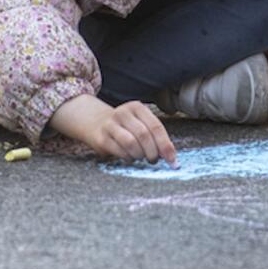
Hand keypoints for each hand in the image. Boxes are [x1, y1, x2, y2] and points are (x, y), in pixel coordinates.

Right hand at [49, 93, 177, 164]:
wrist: (94, 122)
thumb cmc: (124, 127)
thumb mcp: (139, 123)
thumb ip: (154, 135)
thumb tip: (170, 156)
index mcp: (137, 107)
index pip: (156, 126)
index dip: (166, 145)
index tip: (173, 160)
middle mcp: (123, 113)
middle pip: (144, 135)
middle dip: (153, 152)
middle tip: (154, 160)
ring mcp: (111, 124)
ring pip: (131, 143)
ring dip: (140, 155)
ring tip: (141, 157)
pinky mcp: (102, 138)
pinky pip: (120, 151)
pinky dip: (128, 158)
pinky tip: (130, 157)